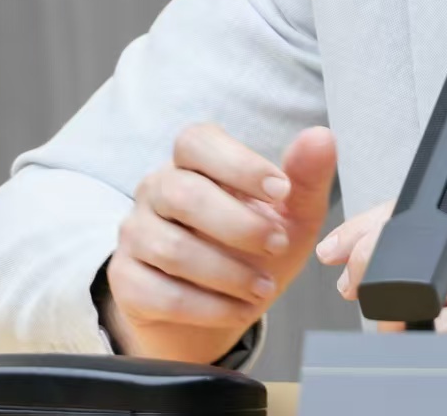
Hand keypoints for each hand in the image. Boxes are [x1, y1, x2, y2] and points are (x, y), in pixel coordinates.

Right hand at [104, 123, 336, 363]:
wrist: (217, 306)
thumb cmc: (253, 248)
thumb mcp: (290, 215)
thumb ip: (306, 177)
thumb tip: (321, 137)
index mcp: (193, 161)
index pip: (197, 142)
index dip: (239, 164)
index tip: (282, 191)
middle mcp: (156, 190)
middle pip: (182, 194)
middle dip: (239, 224)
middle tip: (278, 244)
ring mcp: (135, 234)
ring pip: (172, 249)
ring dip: (228, 273)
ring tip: (264, 288)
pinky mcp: (125, 280)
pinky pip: (160, 294)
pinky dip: (208, 307)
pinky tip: (239, 310)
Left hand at [316, 197, 446, 333]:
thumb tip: (369, 251)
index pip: (422, 217)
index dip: (369, 233)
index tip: (341, 252)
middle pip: (416, 264)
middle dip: (375, 284)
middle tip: (363, 296)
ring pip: (426, 309)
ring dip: (398, 323)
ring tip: (403, 324)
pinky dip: (428, 347)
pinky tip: (432, 344)